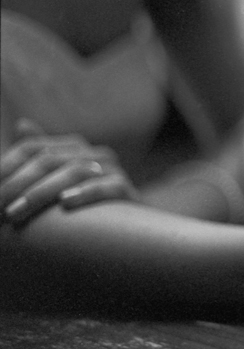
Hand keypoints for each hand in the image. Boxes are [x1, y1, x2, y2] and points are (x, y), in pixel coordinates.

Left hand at [0, 119, 137, 225]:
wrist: (124, 224)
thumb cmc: (80, 201)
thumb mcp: (56, 178)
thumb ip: (40, 154)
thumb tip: (22, 124)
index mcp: (74, 147)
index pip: (33, 147)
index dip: (7, 167)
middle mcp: (93, 154)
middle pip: (50, 160)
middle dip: (18, 185)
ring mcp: (112, 170)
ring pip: (75, 171)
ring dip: (41, 192)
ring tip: (18, 212)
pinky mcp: (127, 189)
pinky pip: (108, 186)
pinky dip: (86, 193)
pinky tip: (65, 203)